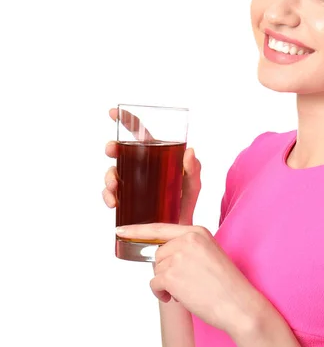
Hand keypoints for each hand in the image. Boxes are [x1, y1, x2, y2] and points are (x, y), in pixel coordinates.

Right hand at [102, 107, 200, 224]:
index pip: (141, 134)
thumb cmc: (186, 204)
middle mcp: (141, 168)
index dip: (127, 121)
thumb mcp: (193, 185)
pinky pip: (111, 194)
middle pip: (122, 152)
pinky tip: (114, 202)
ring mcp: (131, 184)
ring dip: (109, 176)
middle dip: (113, 148)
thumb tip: (190, 152)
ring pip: (112, 173)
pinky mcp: (125, 201)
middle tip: (112, 150)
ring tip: (114, 186)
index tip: (114, 112)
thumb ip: (194, 169)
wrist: (178, 233)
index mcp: (157, 157)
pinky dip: (108, 196)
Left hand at [115, 223, 264, 337]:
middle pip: (159, 253)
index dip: (137, 230)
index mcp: (197, 231)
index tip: (120, 230)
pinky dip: (161, 294)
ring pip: (156, 269)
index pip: (161, 227)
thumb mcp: (210, 253)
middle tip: (185, 282)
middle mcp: (187, 239)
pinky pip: (154, 283)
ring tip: (187, 290)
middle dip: (166, 270)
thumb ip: (188, 247)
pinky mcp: (171, 275)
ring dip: (166, 283)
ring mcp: (178, 256)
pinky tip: (178, 297)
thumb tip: (163, 255)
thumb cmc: (227, 284)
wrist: (238, 303)